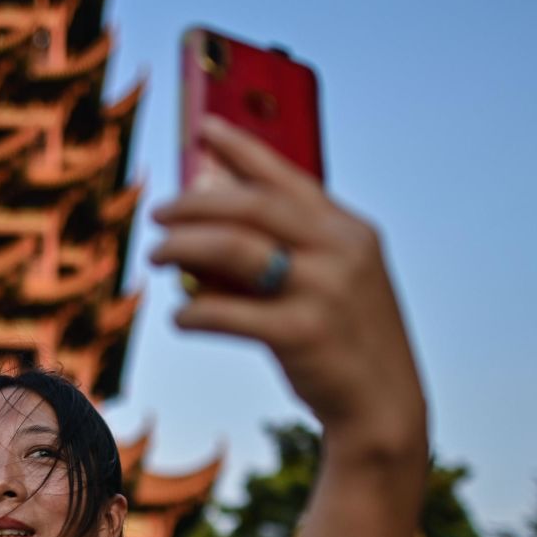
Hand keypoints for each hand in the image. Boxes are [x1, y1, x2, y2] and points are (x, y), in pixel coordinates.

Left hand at [150, 116, 425, 460]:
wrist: (382, 407)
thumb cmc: (342, 339)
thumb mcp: (327, 282)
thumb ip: (280, 250)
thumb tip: (200, 224)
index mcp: (348, 229)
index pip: (286, 176)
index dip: (241, 148)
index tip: (203, 129)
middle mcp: (341, 250)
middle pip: (251, 205)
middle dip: (194, 203)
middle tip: (157, 214)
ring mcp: (326, 290)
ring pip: (233, 248)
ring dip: (182, 247)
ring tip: (154, 256)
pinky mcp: (304, 334)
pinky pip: (228, 312)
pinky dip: (194, 311)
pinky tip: (181, 317)